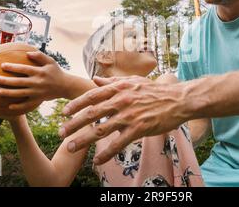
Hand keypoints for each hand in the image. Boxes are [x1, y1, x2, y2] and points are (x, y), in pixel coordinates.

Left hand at [0, 51, 66, 114]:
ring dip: (8, 93)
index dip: (12, 67)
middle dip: (6, 81)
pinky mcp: (38, 100)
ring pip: (20, 93)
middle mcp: (37, 83)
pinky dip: (18, 106)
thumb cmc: (56, 72)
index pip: (23, 69)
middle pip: (18, 82)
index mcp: (39, 72)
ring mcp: (37, 92)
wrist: (66, 86)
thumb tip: (27, 53)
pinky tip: (9, 106)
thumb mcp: (51, 61)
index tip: (2, 65)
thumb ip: (40, 56)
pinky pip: (27, 104)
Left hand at [60, 75, 190, 164]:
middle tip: (60, 132)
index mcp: (118, 88)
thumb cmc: (155, 90)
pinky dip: (106, 153)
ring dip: (83, 140)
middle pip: (91, 114)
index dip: (75, 104)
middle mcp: (121, 101)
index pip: (91, 96)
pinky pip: (119, 143)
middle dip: (73, 124)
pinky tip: (97, 160)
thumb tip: (95, 79)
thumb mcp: (133, 81)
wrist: (177, 99)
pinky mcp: (138, 129)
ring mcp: (129, 116)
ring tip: (71, 147)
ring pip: (101, 130)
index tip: (64, 112)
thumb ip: (113, 81)